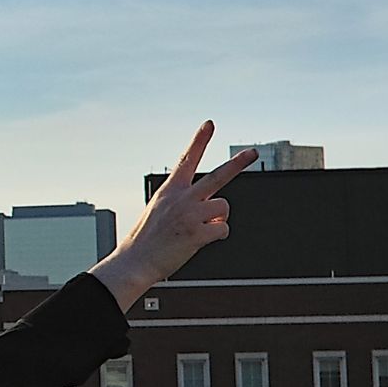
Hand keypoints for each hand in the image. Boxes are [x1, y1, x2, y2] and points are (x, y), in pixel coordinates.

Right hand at [88, 121, 254, 311]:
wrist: (135, 262)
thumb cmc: (147, 239)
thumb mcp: (159, 211)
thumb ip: (186, 203)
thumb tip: (216, 209)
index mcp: (170, 191)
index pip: (187, 160)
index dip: (199, 141)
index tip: (209, 125)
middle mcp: (181, 199)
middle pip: (217, 176)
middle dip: (237, 164)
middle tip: (252, 153)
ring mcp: (190, 215)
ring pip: (223, 207)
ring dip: (218, 217)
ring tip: (200, 227)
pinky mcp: (197, 233)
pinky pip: (223, 229)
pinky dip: (217, 235)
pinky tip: (201, 240)